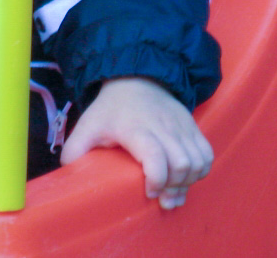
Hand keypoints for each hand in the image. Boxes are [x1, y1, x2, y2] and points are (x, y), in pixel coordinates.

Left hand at [61, 76, 212, 209]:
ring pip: (198, 160)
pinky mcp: (192, 126)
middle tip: (162, 199)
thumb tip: (69, 173)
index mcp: (134, 128)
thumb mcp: (88, 125)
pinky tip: (187, 178)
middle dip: (175, 187)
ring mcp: (180, 126)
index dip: (157, 178)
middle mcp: (162, 126)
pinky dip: (201, 170)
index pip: (154, 154)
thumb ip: (76, 150)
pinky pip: (206, 153)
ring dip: (189, 181)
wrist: (135, 79)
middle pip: (181, 162)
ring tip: (175, 192)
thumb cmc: (111, 109)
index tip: (150, 192)